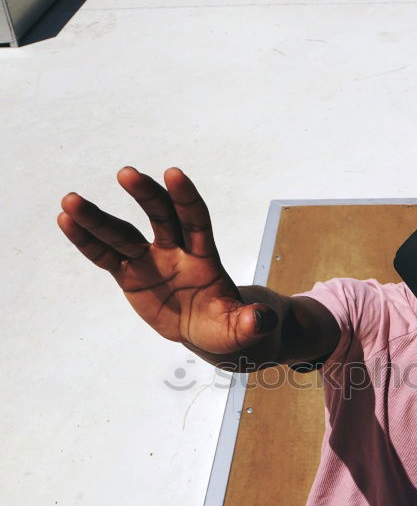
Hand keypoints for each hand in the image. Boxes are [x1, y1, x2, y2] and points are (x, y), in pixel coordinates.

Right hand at [57, 167, 275, 360]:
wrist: (210, 331)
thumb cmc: (229, 326)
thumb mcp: (244, 329)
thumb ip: (250, 322)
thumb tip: (261, 320)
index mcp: (205, 258)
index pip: (196, 221)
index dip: (186, 198)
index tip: (174, 173)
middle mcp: (176, 251)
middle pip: (160, 216)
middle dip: (146, 195)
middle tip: (127, 174)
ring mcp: (150, 261)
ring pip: (122, 234)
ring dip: (98, 218)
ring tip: (71, 201)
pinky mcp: (130, 275)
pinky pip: (105, 256)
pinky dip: (86, 240)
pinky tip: (66, 221)